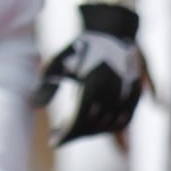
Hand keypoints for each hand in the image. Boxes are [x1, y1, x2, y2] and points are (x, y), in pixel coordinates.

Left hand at [35, 4, 144, 145]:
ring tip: (76, 129)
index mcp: (93, 85)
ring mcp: (128, 93)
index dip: (65, 136)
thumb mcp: (59, 63)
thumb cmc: (80, 46)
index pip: (78, 122)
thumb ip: (46, 85)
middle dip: (75, 134)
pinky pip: (125, 119)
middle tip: (60, 135)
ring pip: (110, 126)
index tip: (53, 142)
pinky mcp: (137, 93)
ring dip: (92, 131)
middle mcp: (113, 92)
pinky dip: (111, 128)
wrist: (111, 28)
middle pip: (93, 126)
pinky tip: (97, 127)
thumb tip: (32, 106)